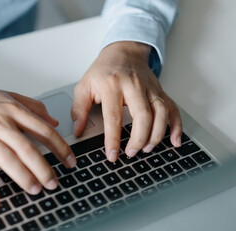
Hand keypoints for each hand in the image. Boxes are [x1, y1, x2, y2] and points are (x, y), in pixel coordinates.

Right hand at [0, 85, 75, 209]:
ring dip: (24, 177)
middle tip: (54, 182)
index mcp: (13, 111)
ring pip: (8, 160)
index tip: (70, 161)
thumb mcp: (8, 96)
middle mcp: (1, 124)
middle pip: (28, 149)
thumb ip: (33, 107)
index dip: (60, 147)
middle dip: (44, 168)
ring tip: (35, 189)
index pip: (44, 130)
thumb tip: (54, 121)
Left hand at [71, 41, 181, 161]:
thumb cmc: (103, 70)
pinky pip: (172, 108)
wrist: (123, 51)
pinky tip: (174, 140)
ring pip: (161, 112)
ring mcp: (150, 88)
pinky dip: (176, 125)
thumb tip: (78, 130)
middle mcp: (134, 86)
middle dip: (139, 139)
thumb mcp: (84, 85)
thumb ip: (78, 109)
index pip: (113, 117)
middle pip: (143, 116)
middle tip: (131, 153)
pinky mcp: (159, 91)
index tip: (112, 155)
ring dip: (157, 134)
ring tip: (147, 149)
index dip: (113, 139)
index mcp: (112, 85)